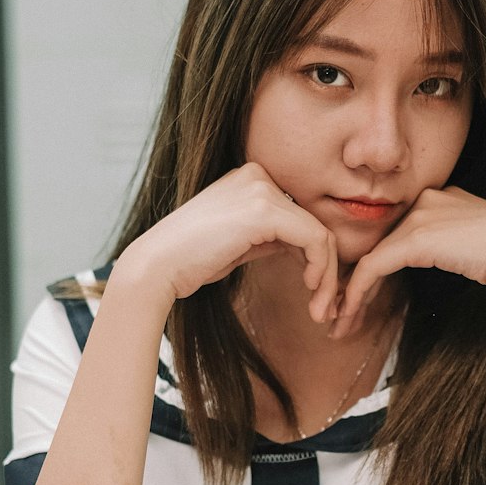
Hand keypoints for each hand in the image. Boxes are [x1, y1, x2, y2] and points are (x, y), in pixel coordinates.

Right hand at [118, 163, 338, 320]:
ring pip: (320, 233)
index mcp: (250, 179)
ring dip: (327, 275)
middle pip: (314, 223)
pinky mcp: (265, 210)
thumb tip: (305, 247)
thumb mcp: (240, 242)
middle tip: (325, 308)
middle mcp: (258, 175)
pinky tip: (311, 288)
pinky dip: (321, 268)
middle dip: (327, 269)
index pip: (300, 217)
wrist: (158, 266)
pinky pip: (314, 238)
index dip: (315, 257)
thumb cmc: (191, 261)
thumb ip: (271, 236)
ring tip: (321, 309)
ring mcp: (261, 189)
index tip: (315, 292)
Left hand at [331, 187, 485, 337]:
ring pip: (371, 257)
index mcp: (446, 197)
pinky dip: (356, 294)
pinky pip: (373, 268)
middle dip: (357, 281)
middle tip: (341, 313)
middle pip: (381, 243)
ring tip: (338, 324)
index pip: (400, 232)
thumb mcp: (481, 252)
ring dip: (350, 294)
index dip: (379, 265)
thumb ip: (457, 252)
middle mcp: (429, 199)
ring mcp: (421, 215)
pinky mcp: (415, 237)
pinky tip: (348, 317)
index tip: (365, 297)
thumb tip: (453, 268)